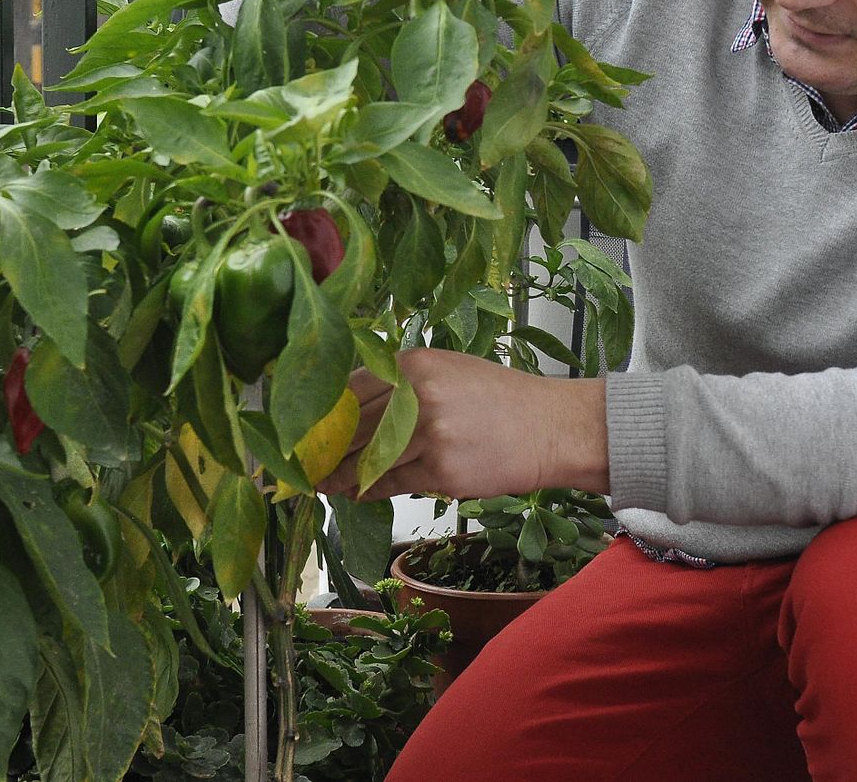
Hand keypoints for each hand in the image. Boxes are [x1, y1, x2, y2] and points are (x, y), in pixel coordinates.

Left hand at [320, 348, 610, 501]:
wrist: (552, 427)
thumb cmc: (501, 400)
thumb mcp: (448, 371)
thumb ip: (400, 385)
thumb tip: (350, 410)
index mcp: (414, 363)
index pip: (350, 389)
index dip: (323, 414)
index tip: (305, 430)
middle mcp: (418, 394)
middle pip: (352, 426)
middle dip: (326, 448)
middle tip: (305, 462)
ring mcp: (429, 433)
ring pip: (366, 459)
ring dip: (341, 476)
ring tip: (325, 483)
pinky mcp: (441, 470)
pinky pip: (392, 483)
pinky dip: (371, 490)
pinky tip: (359, 493)